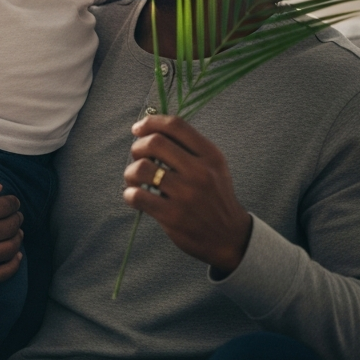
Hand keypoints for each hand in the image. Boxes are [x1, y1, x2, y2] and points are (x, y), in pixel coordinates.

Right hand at [0, 170, 22, 285]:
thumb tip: (0, 188)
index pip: (3, 207)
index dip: (12, 202)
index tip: (12, 202)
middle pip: (8, 227)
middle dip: (16, 218)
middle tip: (15, 215)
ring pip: (8, 248)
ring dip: (17, 237)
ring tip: (15, 231)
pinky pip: (1, 274)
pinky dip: (14, 263)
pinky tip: (16, 253)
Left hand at [122, 115, 252, 274]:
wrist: (229, 236)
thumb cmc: (214, 196)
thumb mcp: (213, 167)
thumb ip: (188, 147)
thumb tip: (149, 129)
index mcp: (210, 155)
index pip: (175, 125)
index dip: (150, 122)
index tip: (138, 129)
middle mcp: (200, 172)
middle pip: (155, 142)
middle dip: (137, 147)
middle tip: (137, 158)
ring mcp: (186, 194)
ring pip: (143, 168)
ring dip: (130, 171)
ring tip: (134, 179)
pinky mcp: (173, 216)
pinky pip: (138, 196)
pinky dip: (130, 194)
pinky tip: (134, 196)